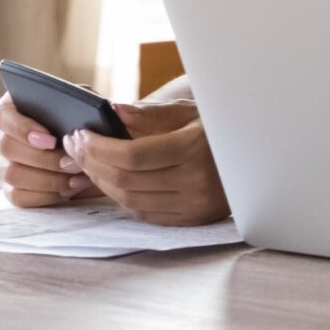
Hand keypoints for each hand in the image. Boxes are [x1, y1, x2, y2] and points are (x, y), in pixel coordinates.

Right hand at [0, 92, 103, 207]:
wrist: (80, 143)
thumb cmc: (75, 119)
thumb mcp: (77, 103)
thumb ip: (77, 102)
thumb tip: (87, 113)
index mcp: (9, 110)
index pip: (2, 117)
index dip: (23, 129)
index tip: (51, 139)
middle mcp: (0, 138)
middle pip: (8, 149)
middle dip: (45, 159)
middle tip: (73, 163)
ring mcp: (2, 165)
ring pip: (13, 175)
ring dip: (48, 179)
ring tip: (77, 178)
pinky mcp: (10, 187)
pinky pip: (19, 197)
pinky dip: (46, 195)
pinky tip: (69, 189)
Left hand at [63, 100, 230, 225]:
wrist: (255, 158)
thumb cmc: (219, 130)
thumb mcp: (191, 112)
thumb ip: (150, 114)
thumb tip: (113, 110)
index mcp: (194, 149)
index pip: (131, 156)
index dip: (98, 148)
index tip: (80, 135)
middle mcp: (195, 181)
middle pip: (125, 180)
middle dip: (91, 163)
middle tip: (75, 146)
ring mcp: (194, 204)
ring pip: (130, 200)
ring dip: (102, 182)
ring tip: (89, 162)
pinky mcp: (193, 219)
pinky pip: (145, 213)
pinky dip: (122, 198)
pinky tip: (113, 180)